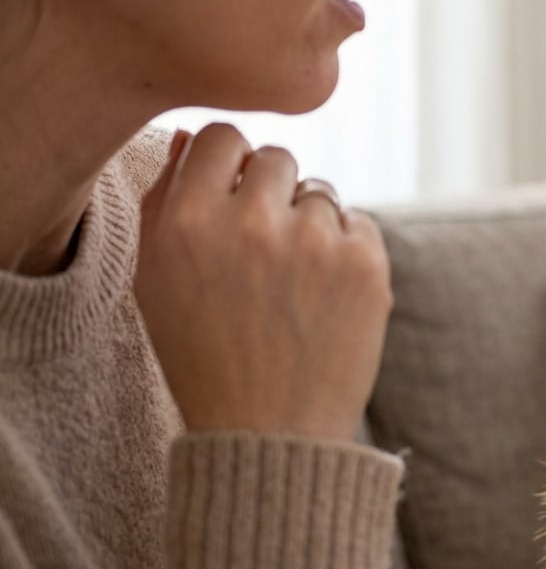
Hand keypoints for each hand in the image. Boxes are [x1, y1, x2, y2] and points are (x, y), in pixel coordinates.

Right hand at [136, 124, 393, 441]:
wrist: (270, 432)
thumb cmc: (203, 356)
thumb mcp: (155, 282)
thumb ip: (164, 202)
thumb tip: (189, 136)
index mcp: (189, 223)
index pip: (220, 137)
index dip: (227, 163)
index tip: (231, 195)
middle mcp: (253, 224)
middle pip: (276, 157)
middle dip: (270, 192)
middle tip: (263, 248)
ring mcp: (316, 243)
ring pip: (320, 192)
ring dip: (308, 224)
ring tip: (291, 285)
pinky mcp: (367, 264)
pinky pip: (358, 223)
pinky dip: (345, 251)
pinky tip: (323, 297)